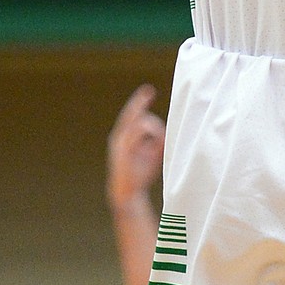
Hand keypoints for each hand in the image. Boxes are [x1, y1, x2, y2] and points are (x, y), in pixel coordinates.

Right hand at [106, 84, 165, 209]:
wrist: (128, 193)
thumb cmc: (139, 176)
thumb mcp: (152, 156)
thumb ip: (158, 143)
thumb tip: (164, 133)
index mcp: (125, 137)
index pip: (132, 116)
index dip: (139, 103)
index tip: (148, 91)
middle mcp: (120, 137)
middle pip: (131, 114)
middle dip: (139, 102)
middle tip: (148, 90)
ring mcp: (120, 143)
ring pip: (138, 123)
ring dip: (153, 128)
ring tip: (161, 140)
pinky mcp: (124, 150)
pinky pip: (136, 134)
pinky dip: (149, 133)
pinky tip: (158, 137)